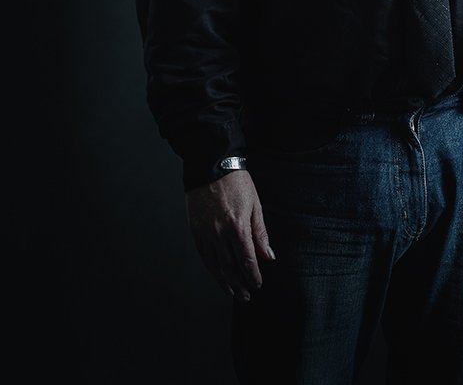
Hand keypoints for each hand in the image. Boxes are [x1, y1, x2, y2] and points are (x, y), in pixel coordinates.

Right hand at [185, 170, 273, 301]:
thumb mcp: (256, 205)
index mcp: (237, 226)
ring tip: (232, 293)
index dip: (253, 275)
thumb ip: (260, 234)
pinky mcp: (194, 231)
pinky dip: (210, 269)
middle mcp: (219, 233)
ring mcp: (204, 233)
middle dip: (239, 284)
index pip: (247, 259)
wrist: (211, 167)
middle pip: (229, 267)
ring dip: (224, 282)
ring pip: (214, 265)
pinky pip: (203, 256)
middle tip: (246, 296)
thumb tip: (268, 256)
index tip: (258, 284)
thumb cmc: (237, 184)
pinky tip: (217, 276)